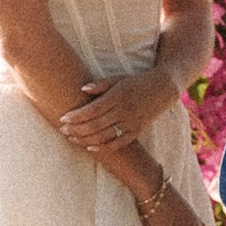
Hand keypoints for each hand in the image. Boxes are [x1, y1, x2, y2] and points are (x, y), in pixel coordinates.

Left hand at [60, 69, 177, 151]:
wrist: (163, 89)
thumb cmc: (136, 82)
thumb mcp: (119, 78)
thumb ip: (101, 84)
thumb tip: (82, 89)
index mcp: (118, 96)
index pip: (93, 110)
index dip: (77, 116)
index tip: (63, 118)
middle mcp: (124, 111)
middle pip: (95, 125)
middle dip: (76, 129)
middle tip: (62, 130)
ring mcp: (131, 123)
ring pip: (104, 136)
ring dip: (85, 139)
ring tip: (71, 138)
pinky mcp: (137, 132)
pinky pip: (118, 143)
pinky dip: (103, 147)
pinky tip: (89, 147)